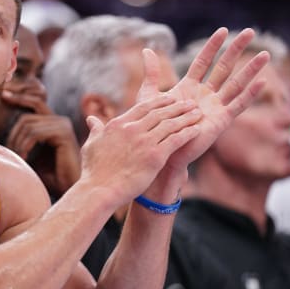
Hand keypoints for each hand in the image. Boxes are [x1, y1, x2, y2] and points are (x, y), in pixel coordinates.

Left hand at [2, 90, 80, 194]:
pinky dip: (25, 145)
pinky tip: (24, 158)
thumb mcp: (32, 155)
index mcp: (54, 123)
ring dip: (18, 143)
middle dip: (13, 136)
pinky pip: (35, 133)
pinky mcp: (63, 134)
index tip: (4, 96)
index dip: (19, 98)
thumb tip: (0, 134)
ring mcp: (63, 125)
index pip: (34, 104)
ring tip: (18, 159)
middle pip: (26, 117)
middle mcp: (60, 121)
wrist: (67, 189)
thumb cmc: (50, 176)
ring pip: (29, 125)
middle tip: (9, 153)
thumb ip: (21, 141)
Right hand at [80, 74, 201, 204]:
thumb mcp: (91, 145)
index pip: (142, 107)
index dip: (159, 101)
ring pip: (170, 124)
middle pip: (159, 112)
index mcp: (118, 124)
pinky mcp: (155, 156)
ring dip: (186, 117)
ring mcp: (144, 141)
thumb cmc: (94, 171)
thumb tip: (91, 119)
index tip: (170, 98)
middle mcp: (132, 129)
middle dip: (177, 106)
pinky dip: (188, 133)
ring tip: (197, 113)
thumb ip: (95, 130)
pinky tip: (197, 130)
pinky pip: (176, 140)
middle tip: (190, 103)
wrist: (99, 190)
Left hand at [142, 27, 269, 172]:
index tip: (222, 30)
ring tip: (265, 54)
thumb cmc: (155, 127)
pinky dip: (250, 94)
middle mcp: (205, 95)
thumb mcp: (150, 96)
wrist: (162, 152)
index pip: (203, 62)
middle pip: (224, 68)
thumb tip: (147, 50)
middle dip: (236, 50)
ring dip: (250, 69)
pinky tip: (263, 81)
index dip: (212, 46)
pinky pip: (238, 105)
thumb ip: (151, 73)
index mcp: (189, 88)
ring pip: (236, 84)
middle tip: (250, 32)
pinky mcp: (221, 121)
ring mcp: (215, 107)